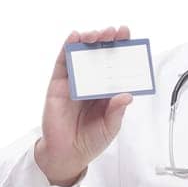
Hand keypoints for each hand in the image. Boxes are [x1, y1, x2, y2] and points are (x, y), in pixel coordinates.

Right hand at [34, 26, 134, 185]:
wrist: (67, 154)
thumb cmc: (90, 141)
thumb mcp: (109, 128)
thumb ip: (117, 112)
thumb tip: (126, 95)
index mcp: (107, 90)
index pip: (116, 65)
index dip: (122, 50)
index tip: (128, 37)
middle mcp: (92, 82)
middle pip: (101, 54)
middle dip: (108, 40)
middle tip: (115, 33)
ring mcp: (75, 81)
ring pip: (83, 53)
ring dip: (90, 40)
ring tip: (98, 35)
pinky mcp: (59, 83)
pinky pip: (63, 61)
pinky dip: (68, 47)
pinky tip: (75, 37)